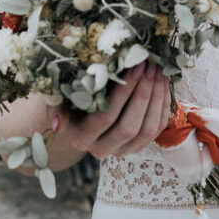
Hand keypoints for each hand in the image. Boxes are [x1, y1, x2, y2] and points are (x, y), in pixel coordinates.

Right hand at [45, 61, 171, 159]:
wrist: (82, 113)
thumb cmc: (71, 97)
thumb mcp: (58, 97)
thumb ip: (55, 107)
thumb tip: (58, 126)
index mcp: (81, 138)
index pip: (107, 116)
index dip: (124, 92)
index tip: (136, 67)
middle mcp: (101, 150)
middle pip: (129, 126)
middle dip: (143, 94)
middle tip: (151, 67)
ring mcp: (123, 151)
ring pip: (147, 129)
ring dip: (156, 99)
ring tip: (159, 72)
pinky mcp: (139, 146)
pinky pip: (157, 129)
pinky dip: (163, 106)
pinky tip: (164, 84)